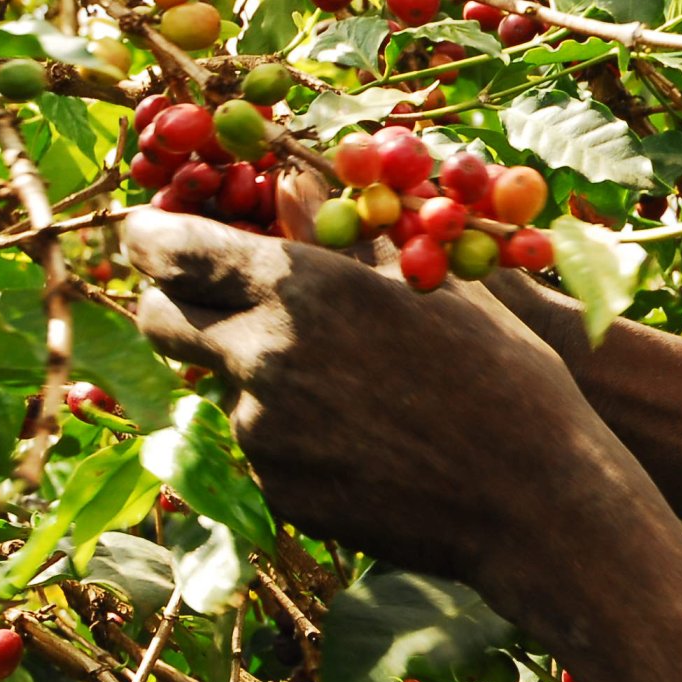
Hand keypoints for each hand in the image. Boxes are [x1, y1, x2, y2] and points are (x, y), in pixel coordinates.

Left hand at [122, 208, 642, 600]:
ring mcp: (263, 431)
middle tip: (209, 299)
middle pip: (162, 319)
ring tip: (349, 388)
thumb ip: (346, 233)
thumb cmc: (505, 372)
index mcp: (299, 287)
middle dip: (174, 302)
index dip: (152, 235)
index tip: (149, 232)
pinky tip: (368, 440)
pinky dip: (297, 435)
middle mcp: (262, 356)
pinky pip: (265, 448)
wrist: (533, 496)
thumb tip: (287, 185)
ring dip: (256, 376)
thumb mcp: (434, 281)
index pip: (174, 249)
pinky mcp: (277, 490)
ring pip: (221, 388)